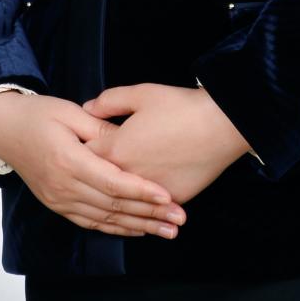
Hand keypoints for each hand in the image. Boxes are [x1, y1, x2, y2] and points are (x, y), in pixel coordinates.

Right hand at [0, 91, 187, 239]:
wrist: (3, 129)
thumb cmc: (38, 114)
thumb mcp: (70, 112)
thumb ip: (100, 129)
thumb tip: (127, 141)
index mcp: (68, 160)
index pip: (112, 182)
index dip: (142, 191)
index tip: (168, 196)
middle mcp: (63, 186)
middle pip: (113, 205)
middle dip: (149, 214)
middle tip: (179, 218)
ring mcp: (58, 199)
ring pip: (104, 219)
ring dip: (138, 226)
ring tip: (167, 230)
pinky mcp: (57, 205)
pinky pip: (90, 223)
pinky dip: (116, 228)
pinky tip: (138, 230)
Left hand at [80, 82, 251, 204]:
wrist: (221, 125)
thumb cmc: (181, 107)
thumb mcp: (141, 93)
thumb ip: (109, 101)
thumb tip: (88, 109)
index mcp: (115, 148)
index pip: (84, 156)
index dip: (80, 151)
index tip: (79, 148)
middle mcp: (128, 175)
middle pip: (100, 182)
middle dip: (92, 178)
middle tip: (89, 173)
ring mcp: (150, 191)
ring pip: (125, 201)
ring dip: (117, 198)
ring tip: (109, 197)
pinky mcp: (172, 199)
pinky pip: (151, 207)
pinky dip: (145, 206)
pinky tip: (142, 206)